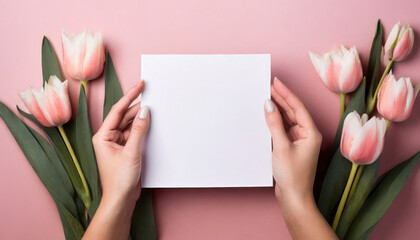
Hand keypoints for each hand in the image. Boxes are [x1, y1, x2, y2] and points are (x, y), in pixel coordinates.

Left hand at [84, 81, 149, 239]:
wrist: (120, 200)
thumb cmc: (119, 180)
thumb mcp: (131, 152)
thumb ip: (138, 130)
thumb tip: (145, 111)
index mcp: (102, 136)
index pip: (117, 110)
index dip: (130, 96)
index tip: (140, 85)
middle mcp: (107, 137)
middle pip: (123, 115)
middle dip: (136, 106)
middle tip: (151, 94)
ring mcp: (115, 143)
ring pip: (129, 124)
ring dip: (139, 117)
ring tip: (152, 107)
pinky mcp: (124, 149)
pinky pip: (133, 133)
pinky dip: (141, 128)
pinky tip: (149, 122)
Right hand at [264, 77, 335, 239]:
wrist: (294, 197)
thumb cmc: (293, 176)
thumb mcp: (281, 148)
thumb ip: (275, 125)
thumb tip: (268, 106)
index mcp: (311, 133)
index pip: (298, 107)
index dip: (287, 93)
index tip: (276, 82)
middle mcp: (307, 134)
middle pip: (293, 111)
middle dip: (282, 98)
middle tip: (269, 85)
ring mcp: (299, 140)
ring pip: (288, 119)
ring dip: (278, 109)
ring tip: (266, 96)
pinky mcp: (291, 146)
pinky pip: (283, 128)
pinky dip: (275, 121)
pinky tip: (267, 114)